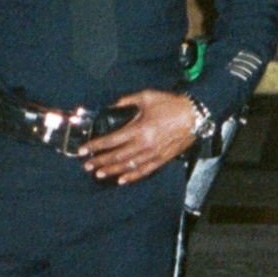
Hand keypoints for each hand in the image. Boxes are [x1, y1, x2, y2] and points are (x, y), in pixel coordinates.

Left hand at [82, 88, 204, 183]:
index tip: (83, 150)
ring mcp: (153, 155)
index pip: (112, 140)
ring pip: (128, 166)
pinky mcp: (161, 160)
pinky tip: (121, 180)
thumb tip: (112, 106)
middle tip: (86, 165)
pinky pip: (144, 172)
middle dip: (100, 161)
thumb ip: (127, 101)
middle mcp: (144, 145)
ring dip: (111, 171)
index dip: (96, 146)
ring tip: (98, 174)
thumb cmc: (170, 104)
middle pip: (117, 156)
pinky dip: (131, 177)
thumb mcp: (147, 96)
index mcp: (139, 129)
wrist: (194, 116)